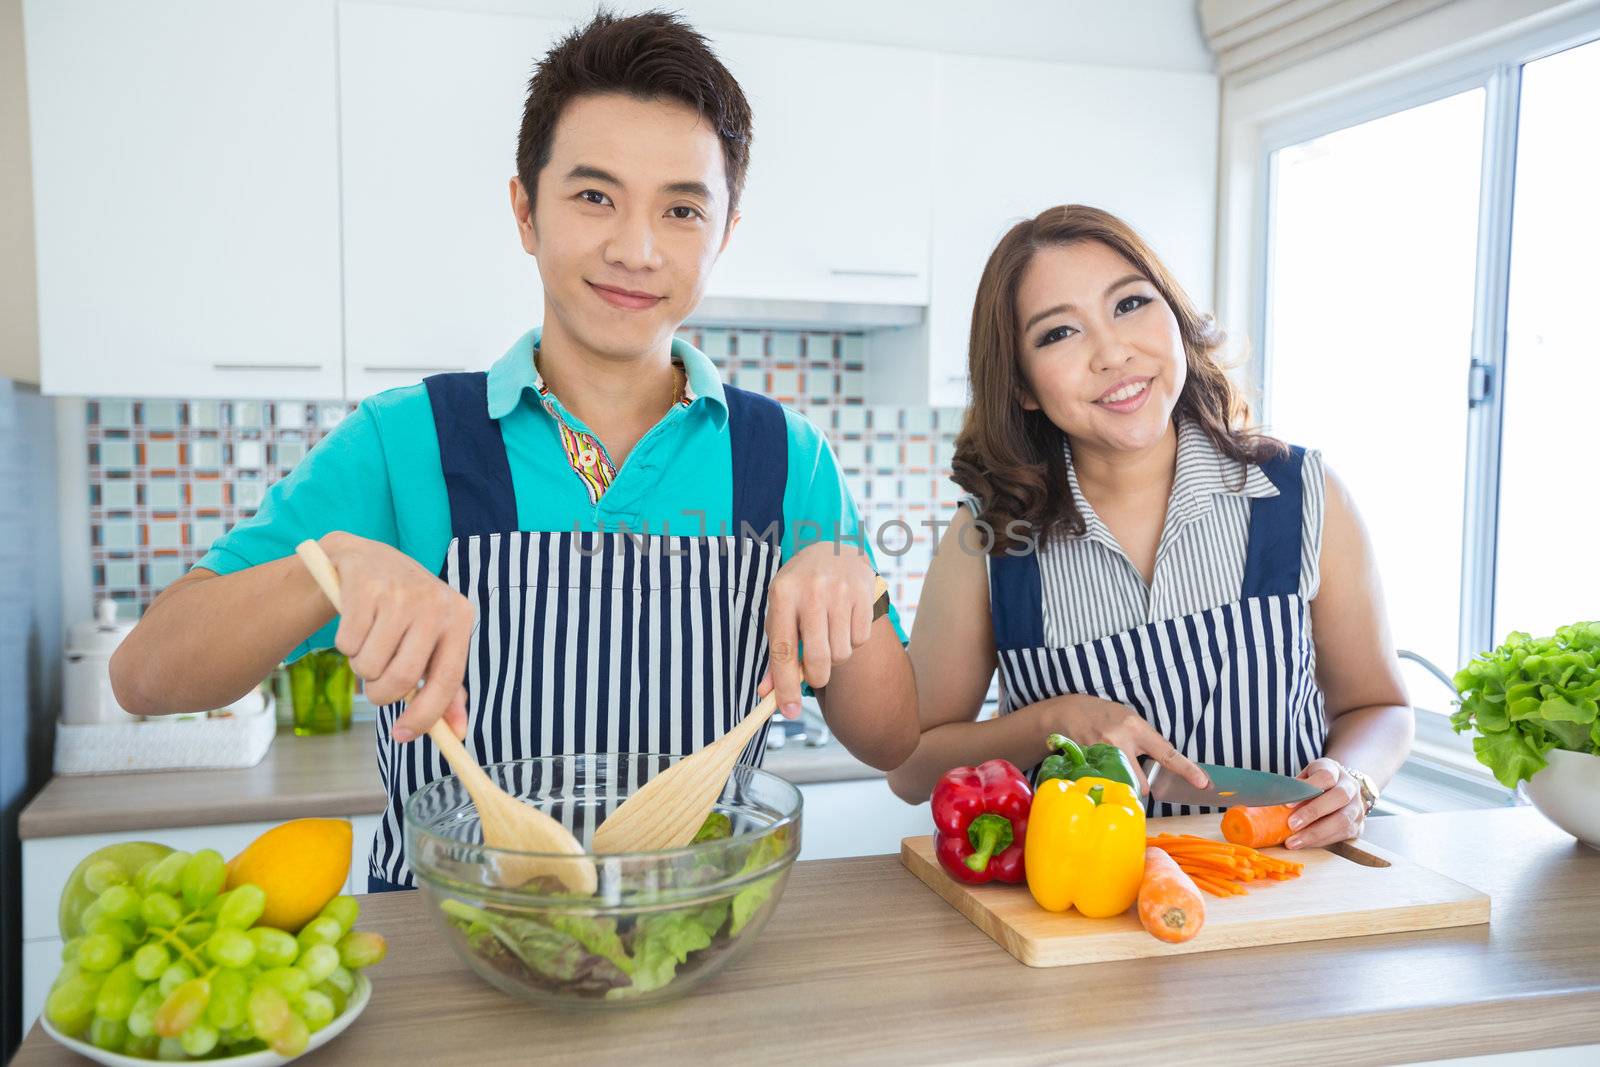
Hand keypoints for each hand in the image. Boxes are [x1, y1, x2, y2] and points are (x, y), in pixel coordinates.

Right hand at [320, 532, 470, 743]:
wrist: (368, 559)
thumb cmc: (407, 613)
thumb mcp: (434, 642)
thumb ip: (446, 687)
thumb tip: (457, 733)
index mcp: (460, 618)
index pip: (447, 680)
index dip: (425, 715)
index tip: (403, 735)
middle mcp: (434, 603)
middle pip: (403, 677)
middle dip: (382, 694)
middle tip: (376, 687)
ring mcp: (399, 594)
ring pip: (370, 664)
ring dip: (362, 669)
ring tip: (370, 645)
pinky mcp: (365, 588)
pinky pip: (346, 644)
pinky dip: (345, 646)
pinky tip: (356, 625)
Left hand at [762, 542, 877, 718]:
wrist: (833, 547)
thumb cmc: (799, 589)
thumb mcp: (780, 611)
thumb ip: (776, 653)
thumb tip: (767, 694)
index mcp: (782, 594)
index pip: (783, 650)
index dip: (785, 686)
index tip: (788, 712)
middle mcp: (812, 590)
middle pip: (818, 659)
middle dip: (817, 677)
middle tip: (816, 673)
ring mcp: (841, 590)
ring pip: (841, 653)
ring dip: (835, 654)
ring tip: (829, 633)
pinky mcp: (865, 592)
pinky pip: (860, 639)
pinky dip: (853, 639)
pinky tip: (845, 620)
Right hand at [1043, 694, 1209, 794]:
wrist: (1066, 712)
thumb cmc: (1102, 714)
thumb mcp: (1128, 719)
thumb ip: (1144, 740)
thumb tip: (1163, 763)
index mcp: (1134, 727)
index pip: (1166, 753)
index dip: (1186, 769)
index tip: (1202, 782)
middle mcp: (1119, 741)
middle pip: (1142, 783)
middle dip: (1141, 784)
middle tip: (1133, 772)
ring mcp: (1101, 754)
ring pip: (1124, 786)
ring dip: (1124, 784)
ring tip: (1113, 768)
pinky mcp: (1086, 764)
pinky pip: (1106, 784)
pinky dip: (1106, 781)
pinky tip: (1098, 768)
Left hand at [1285, 757, 1364, 848]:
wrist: (1343, 789)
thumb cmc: (1317, 782)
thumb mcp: (1306, 777)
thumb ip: (1295, 787)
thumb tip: (1272, 799)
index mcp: (1335, 770)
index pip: (1326, 776)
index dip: (1308, 788)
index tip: (1288, 803)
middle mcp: (1351, 787)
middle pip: (1338, 797)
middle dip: (1313, 812)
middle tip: (1291, 825)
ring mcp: (1357, 807)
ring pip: (1342, 820)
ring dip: (1316, 833)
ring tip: (1293, 842)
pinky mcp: (1358, 826)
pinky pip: (1341, 835)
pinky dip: (1320, 841)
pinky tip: (1304, 844)